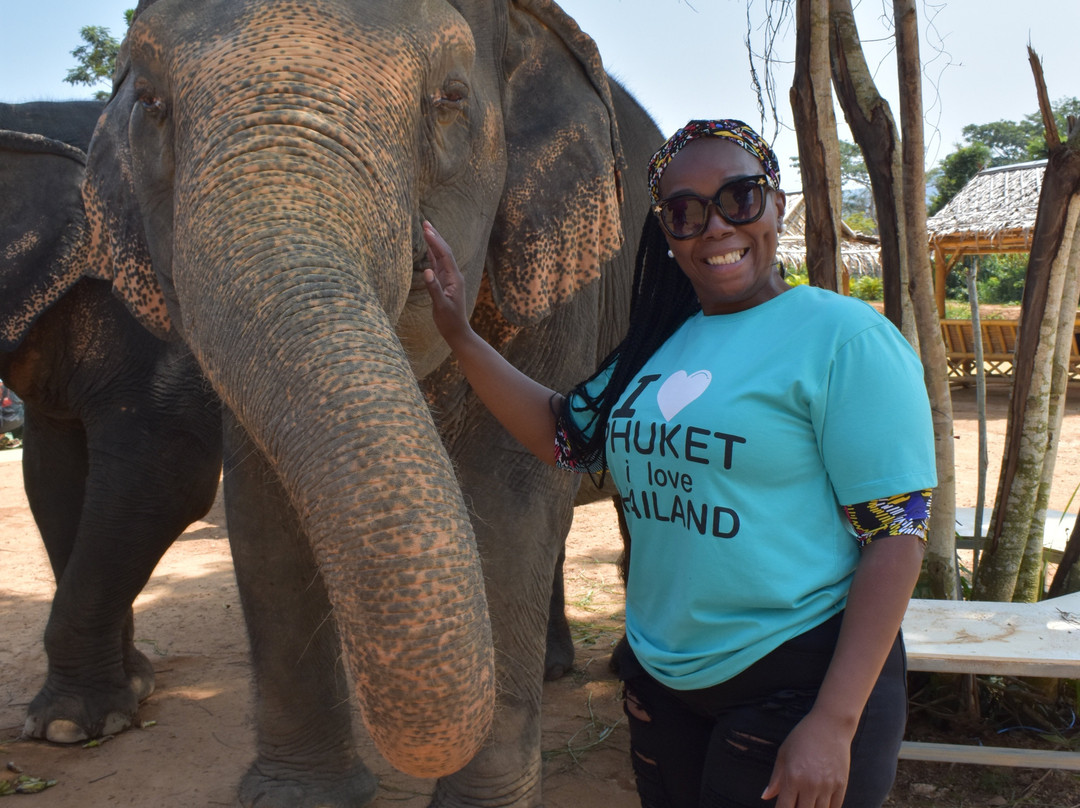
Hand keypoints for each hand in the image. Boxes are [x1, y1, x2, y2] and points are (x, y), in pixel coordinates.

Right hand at [422, 220, 471, 345]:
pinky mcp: (444, 282)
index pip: (444, 255)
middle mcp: (453, 275)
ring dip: (434, 242)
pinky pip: (438, 264)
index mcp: (454, 278)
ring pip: (441, 256)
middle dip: (435, 236)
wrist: (457, 331)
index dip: (435, 242)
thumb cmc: (449, 321)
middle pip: (444, 251)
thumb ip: (434, 289)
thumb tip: (427, 271)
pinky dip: (432, 254)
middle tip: (425, 222)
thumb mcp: (441, 306)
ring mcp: (449, 278)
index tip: (426, 230)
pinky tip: (428, 248)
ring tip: (426, 229)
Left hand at [760, 709, 850, 807]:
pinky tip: (819, 804)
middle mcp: (811, 784)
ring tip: (806, 802)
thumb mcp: (784, 754)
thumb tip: (765, 796)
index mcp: (793, 777)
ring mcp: (828, 786)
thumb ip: (775, 778)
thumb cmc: (803, 737)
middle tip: (794, 804)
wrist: (830, 725)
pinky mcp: (842, 785)